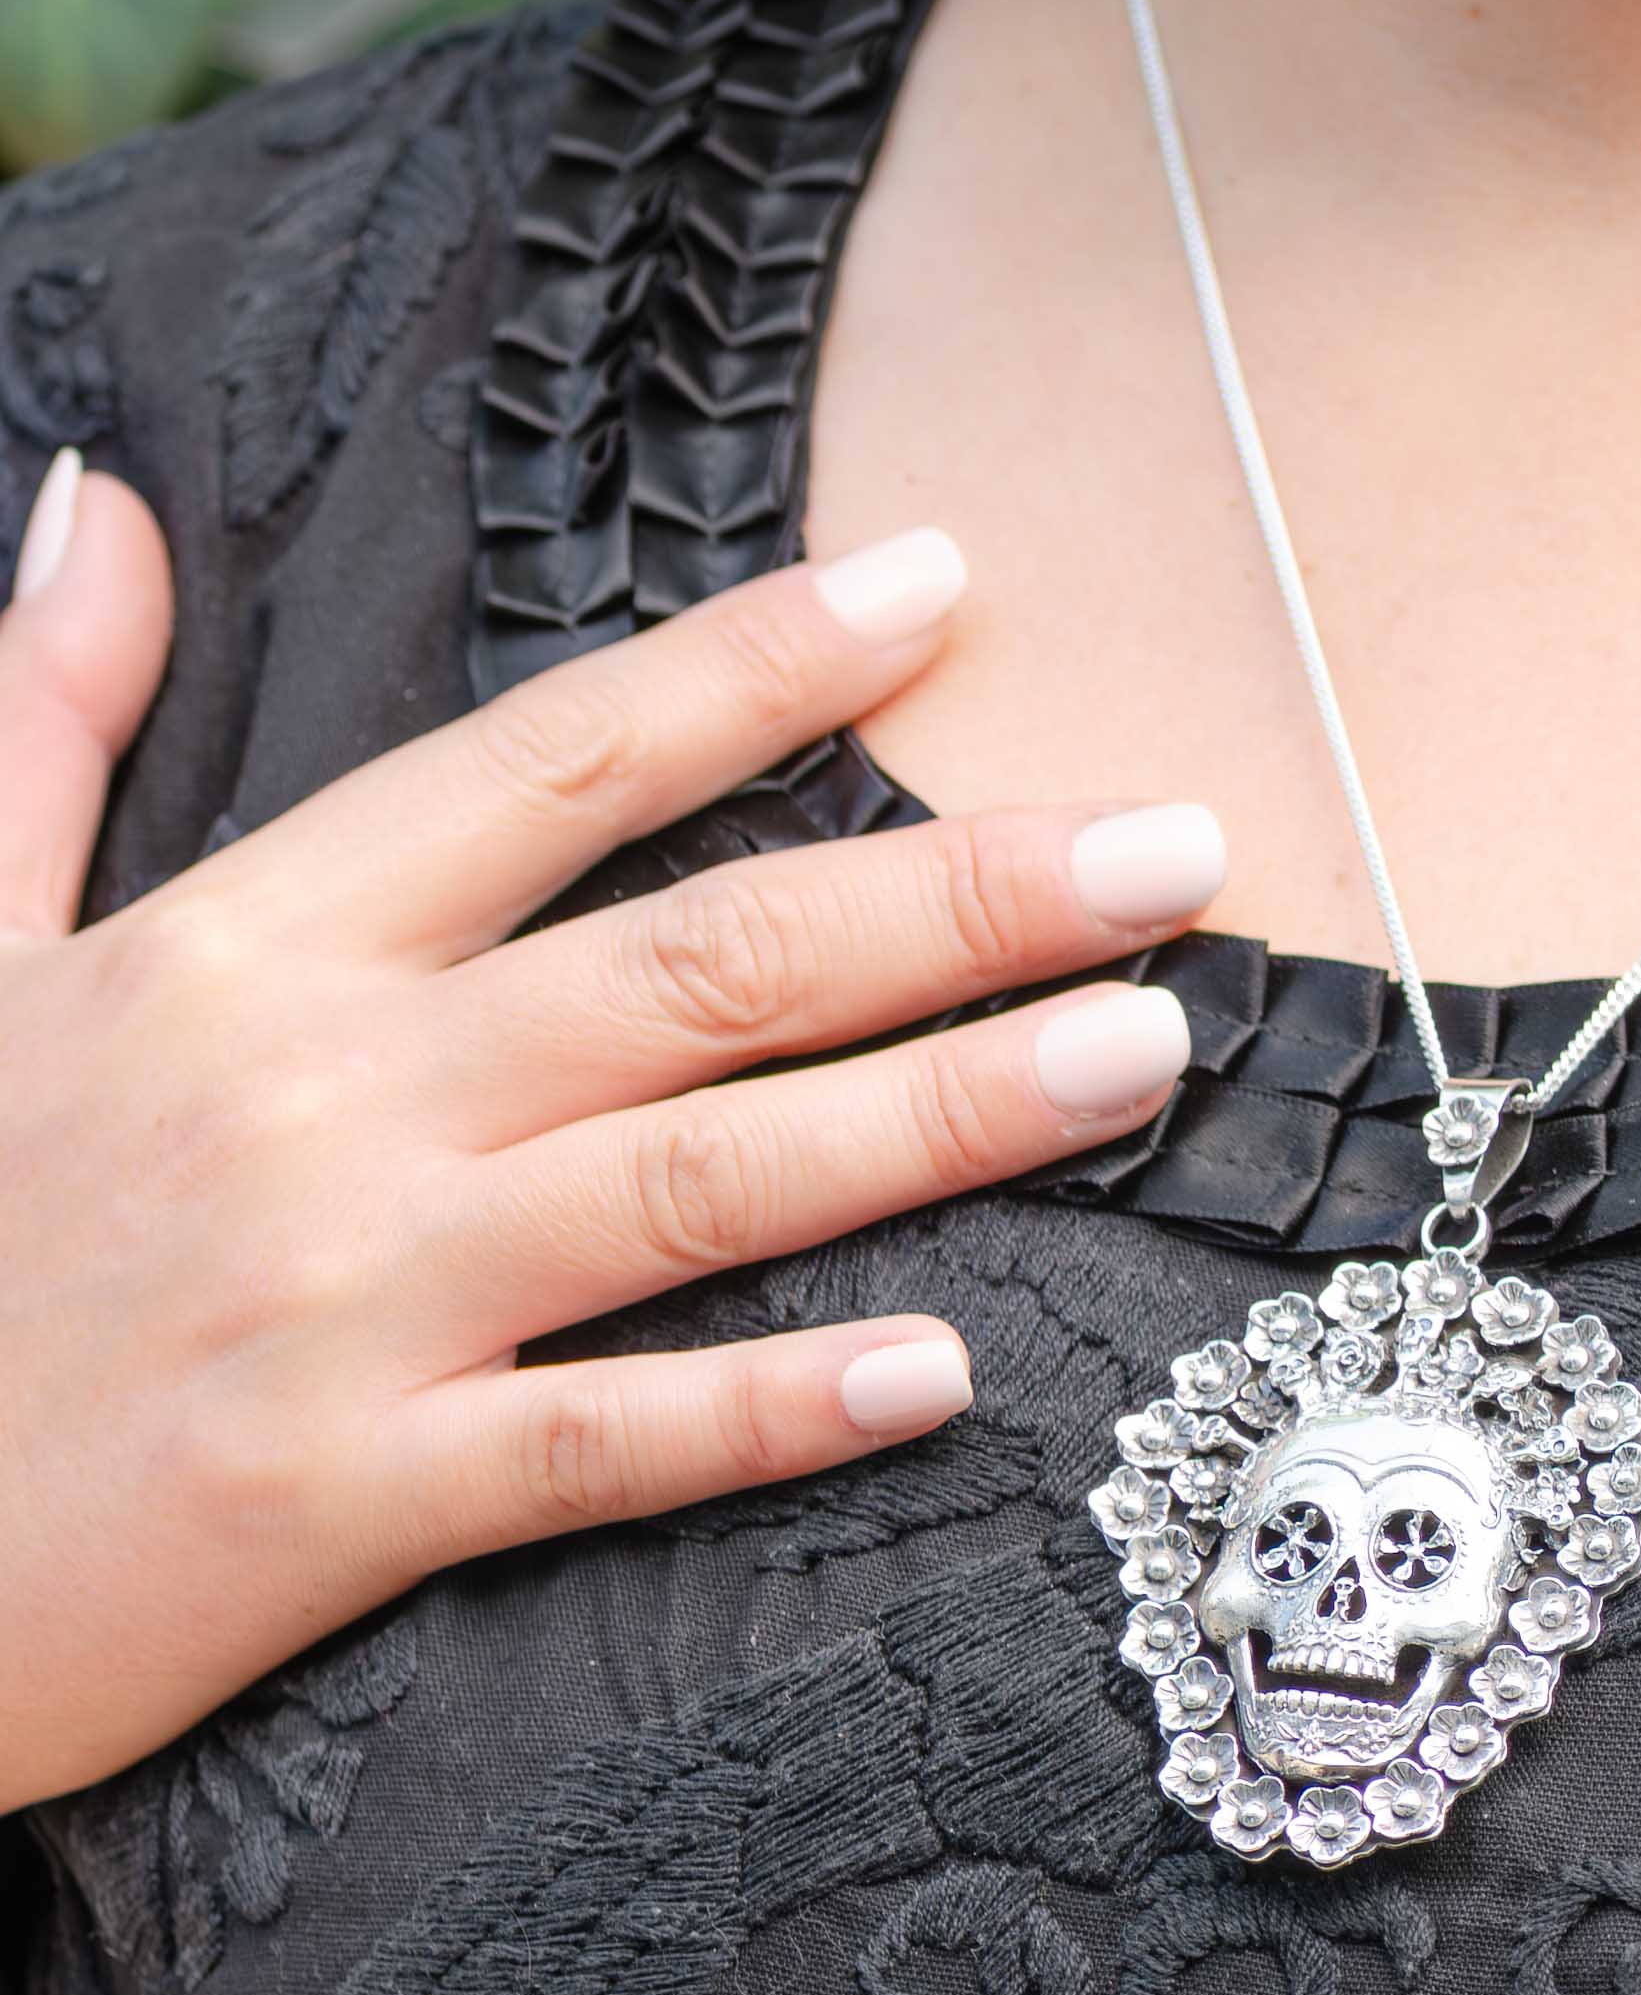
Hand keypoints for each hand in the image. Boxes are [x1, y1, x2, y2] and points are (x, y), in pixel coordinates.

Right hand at [0, 455, 1226, 1809]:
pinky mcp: (343, 1495)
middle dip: (958, 892)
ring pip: (703, 1178)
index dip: (762, 665)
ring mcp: (351, 1298)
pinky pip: (604, 1442)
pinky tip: (944, 1375)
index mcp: (249, 947)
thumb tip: (92, 499)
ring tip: (1140, 1054)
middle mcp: (331, 1095)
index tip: (947, 587)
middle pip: (704, 959)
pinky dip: (773, 1409)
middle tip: (1173, 852)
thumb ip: (32, 717)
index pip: (556, 761)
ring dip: (941, 1108)